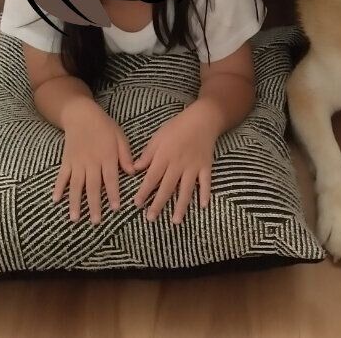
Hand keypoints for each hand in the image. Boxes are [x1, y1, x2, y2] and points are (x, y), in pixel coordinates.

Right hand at [52, 98, 134, 223]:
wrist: (81, 115)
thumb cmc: (104, 126)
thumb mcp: (120, 136)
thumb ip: (126, 155)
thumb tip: (133, 172)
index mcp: (107, 156)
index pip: (111, 178)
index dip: (113, 194)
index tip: (115, 209)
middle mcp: (91, 161)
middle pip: (92, 186)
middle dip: (94, 205)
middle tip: (96, 222)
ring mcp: (77, 162)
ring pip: (75, 185)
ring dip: (75, 202)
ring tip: (75, 219)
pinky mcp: (66, 161)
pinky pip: (61, 176)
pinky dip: (58, 188)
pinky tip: (56, 201)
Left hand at [132, 101, 219, 223]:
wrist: (202, 119)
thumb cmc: (177, 127)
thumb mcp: (157, 137)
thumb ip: (147, 154)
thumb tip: (134, 169)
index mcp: (164, 157)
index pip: (152, 178)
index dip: (144, 191)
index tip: (137, 204)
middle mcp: (178, 164)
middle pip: (167, 187)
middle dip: (158, 204)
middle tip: (151, 219)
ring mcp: (193, 167)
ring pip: (186, 190)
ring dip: (180, 206)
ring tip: (175, 221)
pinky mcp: (206, 166)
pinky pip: (206, 182)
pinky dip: (205, 194)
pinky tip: (203, 206)